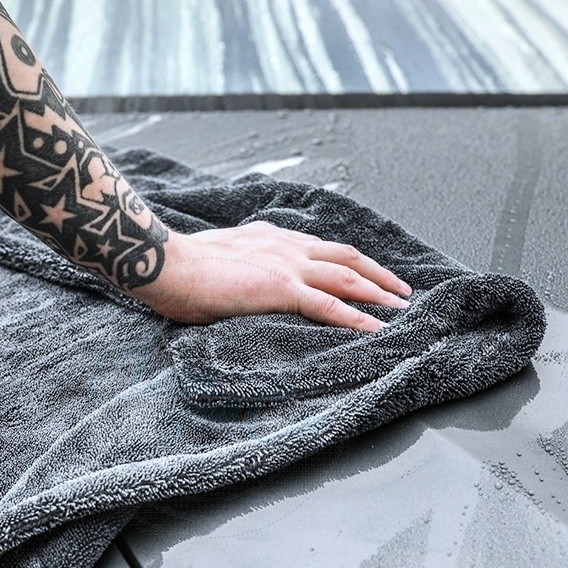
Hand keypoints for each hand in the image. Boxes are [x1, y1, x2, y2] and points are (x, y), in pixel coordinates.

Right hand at [131, 221, 412, 331]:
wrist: (167, 264)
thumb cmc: (181, 268)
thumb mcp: (219, 259)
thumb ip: (241, 267)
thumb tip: (242, 282)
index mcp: (270, 238)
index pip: (320, 248)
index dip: (348, 260)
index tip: (366, 271)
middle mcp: (285, 246)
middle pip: (345, 256)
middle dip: (377, 273)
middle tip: (400, 290)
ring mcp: (286, 265)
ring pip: (347, 277)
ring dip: (378, 293)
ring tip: (400, 308)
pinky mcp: (281, 288)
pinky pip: (329, 305)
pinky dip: (357, 318)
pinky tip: (376, 330)